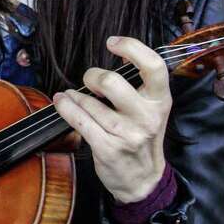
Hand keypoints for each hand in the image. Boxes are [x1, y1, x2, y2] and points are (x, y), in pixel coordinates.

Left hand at [53, 36, 171, 202]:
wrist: (143, 181)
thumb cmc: (142, 137)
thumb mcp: (151, 109)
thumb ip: (139, 83)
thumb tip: (120, 49)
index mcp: (160, 101)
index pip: (154, 66)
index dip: (132, 47)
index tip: (112, 43)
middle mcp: (147, 116)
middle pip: (112, 82)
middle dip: (93, 76)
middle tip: (90, 81)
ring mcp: (128, 134)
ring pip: (90, 103)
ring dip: (75, 96)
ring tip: (71, 96)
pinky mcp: (108, 148)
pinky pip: (79, 121)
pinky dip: (66, 108)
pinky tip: (62, 102)